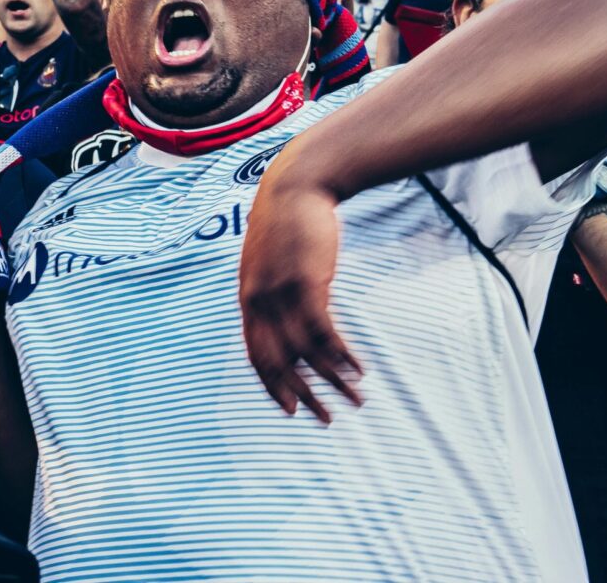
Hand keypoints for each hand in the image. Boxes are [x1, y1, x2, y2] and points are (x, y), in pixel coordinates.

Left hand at [237, 158, 362, 422]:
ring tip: (356, 399)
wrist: (295, 187)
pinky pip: (324, 331)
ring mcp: (281, 293)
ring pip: (306, 352)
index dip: (272, 385)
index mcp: (248, 298)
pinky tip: (358, 369)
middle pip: (278, 362)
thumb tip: (284, 317)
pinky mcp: (306, 283)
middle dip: (302, 394)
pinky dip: (341, 354)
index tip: (288, 408)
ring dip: (333, 380)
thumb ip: (272, 291)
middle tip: (324, 418)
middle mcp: (259, 301)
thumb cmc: (286, 224)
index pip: (255, 354)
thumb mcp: (269, 261)